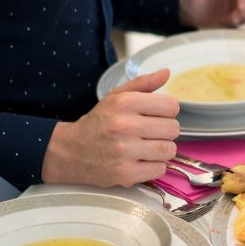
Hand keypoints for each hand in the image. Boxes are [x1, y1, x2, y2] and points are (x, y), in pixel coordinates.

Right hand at [41, 69, 179, 186]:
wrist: (71, 151)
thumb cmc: (99, 123)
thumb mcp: (116, 97)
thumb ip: (143, 84)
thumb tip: (166, 72)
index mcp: (124, 103)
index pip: (171, 106)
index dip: (167, 112)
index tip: (157, 116)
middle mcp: (124, 125)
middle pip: (173, 129)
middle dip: (165, 132)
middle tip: (150, 133)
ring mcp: (124, 151)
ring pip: (169, 150)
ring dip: (161, 150)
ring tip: (146, 148)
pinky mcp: (125, 173)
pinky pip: (160, 169)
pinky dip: (154, 167)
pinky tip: (140, 161)